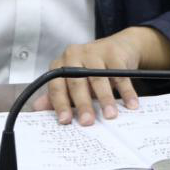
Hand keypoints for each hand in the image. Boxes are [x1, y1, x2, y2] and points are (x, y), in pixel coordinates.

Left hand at [33, 26, 169, 126]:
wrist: (117, 48)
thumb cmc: (90, 70)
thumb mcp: (73, 83)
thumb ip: (57, 96)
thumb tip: (38, 109)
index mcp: (60, 65)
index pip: (56, 86)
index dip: (60, 104)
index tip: (65, 121)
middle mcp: (73, 56)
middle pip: (77, 82)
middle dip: (82, 104)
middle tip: (88, 122)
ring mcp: (94, 52)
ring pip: (98, 78)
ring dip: (105, 99)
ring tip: (110, 115)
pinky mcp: (114, 53)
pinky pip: (120, 74)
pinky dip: (126, 91)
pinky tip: (131, 104)